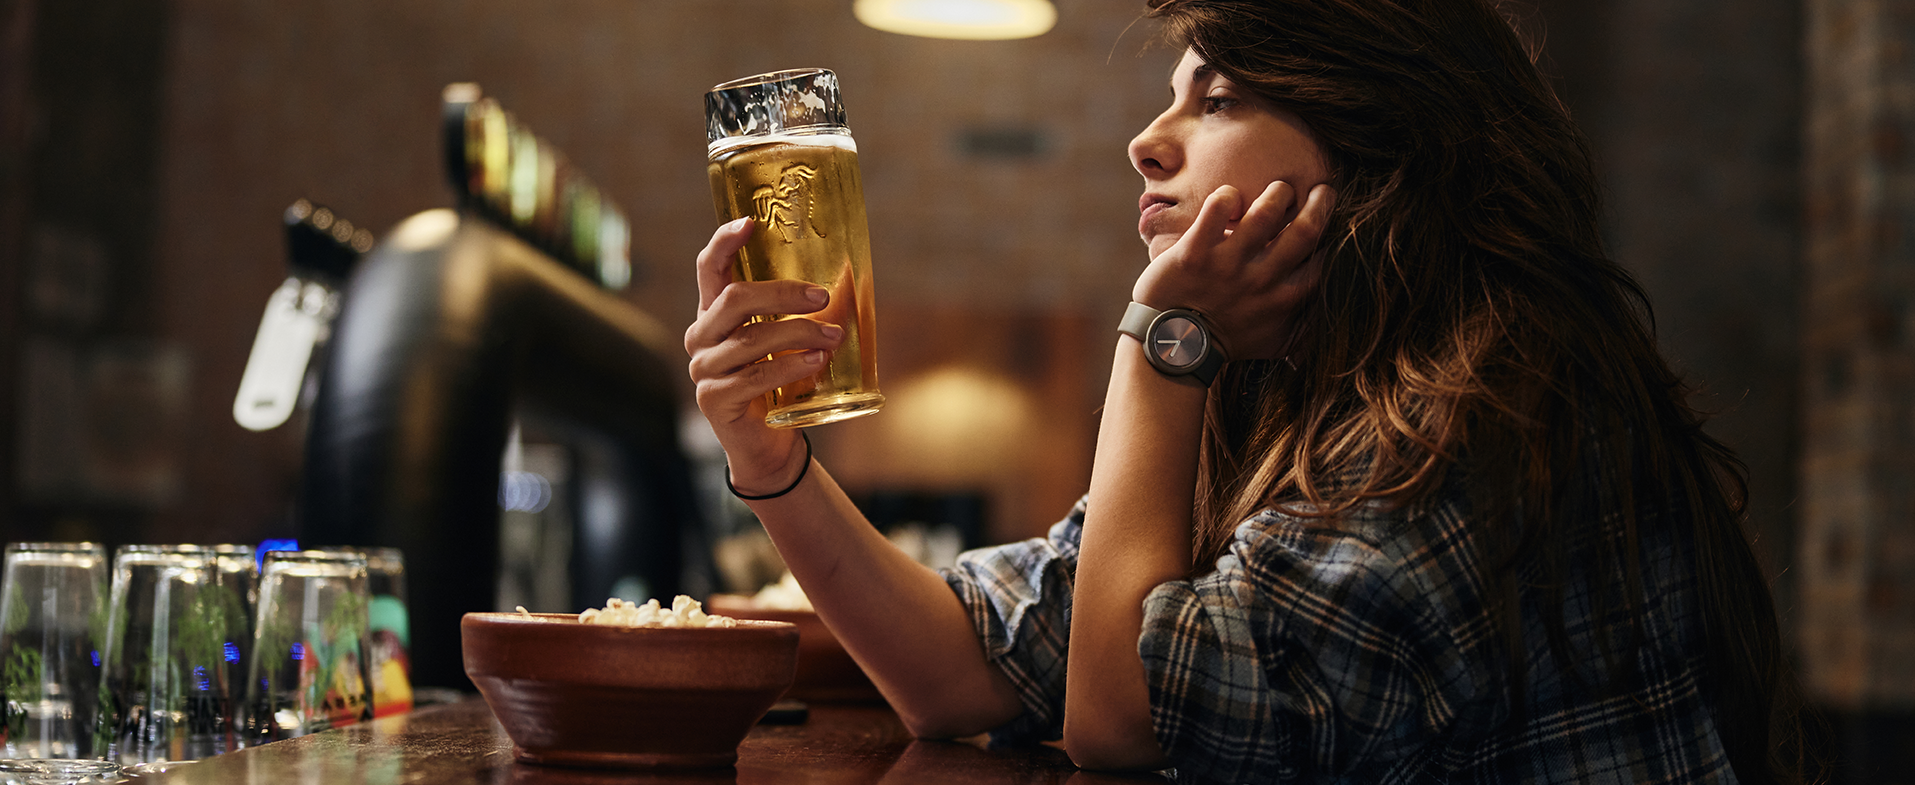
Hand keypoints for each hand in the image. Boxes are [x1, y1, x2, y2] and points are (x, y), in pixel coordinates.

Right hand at [683, 217, 845, 491]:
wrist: (768, 444)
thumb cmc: (779, 383)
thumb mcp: (783, 342)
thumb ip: (794, 313)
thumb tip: (843, 279)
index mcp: (713, 313)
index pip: (709, 268)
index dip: (725, 242)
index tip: (750, 222)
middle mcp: (701, 336)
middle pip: (735, 299)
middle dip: (783, 293)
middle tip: (822, 297)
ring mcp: (703, 369)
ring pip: (751, 339)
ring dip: (799, 334)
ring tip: (833, 337)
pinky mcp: (714, 399)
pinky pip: (756, 376)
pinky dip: (790, 367)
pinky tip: (816, 363)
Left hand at [1131, 181, 1334, 360]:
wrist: (1175, 344)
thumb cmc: (1229, 341)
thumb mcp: (1277, 342)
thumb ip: (1306, 330)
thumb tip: (1333, 321)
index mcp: (1285, 299)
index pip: (1326, 260)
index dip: (1337, 234)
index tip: (1335, 221)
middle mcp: (1261, 280)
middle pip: (1305, 229)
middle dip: (1321, 202)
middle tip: (1322, 189)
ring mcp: (1227, 264)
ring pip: (1265, 212)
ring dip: (1279, 193)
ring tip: (1280, 190)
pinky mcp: (1195, 252)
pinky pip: (1217, 209)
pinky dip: (1227, 196)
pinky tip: (1231, 199)